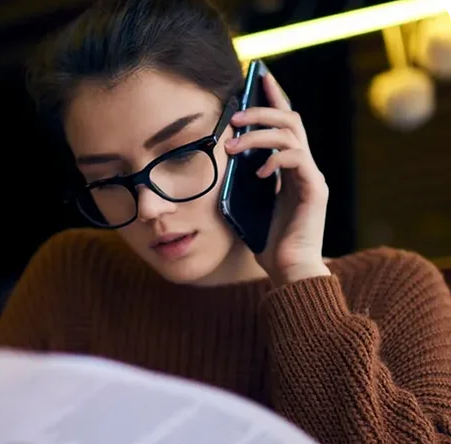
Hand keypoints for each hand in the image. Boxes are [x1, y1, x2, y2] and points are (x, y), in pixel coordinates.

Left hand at [225, 72, 330, 285]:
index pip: (285, 125)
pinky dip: (275, 159)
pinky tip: (257, 172)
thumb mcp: (247, 206)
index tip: (259, 77)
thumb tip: (223, 161)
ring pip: (293, 135)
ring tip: (233, 146)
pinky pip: (297, 160)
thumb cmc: (268, 244)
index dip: (274, 98)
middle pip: (291, 120)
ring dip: (260, 134)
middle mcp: (305, 169)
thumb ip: (242, 183)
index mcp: (291, 170)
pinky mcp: (315, 190)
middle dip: (263, 109)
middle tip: (235, 115)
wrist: (289, 272)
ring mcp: (312, 177)